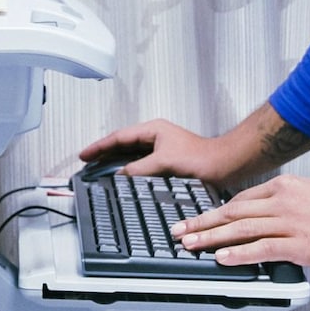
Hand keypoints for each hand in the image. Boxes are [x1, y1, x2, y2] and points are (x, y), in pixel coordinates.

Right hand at [76, 118, 235, 183]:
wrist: (224, 166)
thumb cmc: (202, 159)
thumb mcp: (164, 163)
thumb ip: (139, 169)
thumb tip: (121, 175)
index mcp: (154, 130)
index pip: (119, 136)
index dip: (99, 146)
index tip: (85, 154)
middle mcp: (156, 137)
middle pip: (122, 144)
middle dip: (103, 153)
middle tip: (86, 163)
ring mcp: (161, 149)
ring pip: (131, 155)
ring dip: (115, 163)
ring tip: (98, 171)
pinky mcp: (167, 162)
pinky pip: (140, 165)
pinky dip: (128, 171)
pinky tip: (123, 180)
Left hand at [174, 174, 309, 270]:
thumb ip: (290, 207)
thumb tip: (271, 224)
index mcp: (286, 188)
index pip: (241, 200)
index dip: (216, 212)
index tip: (198, 220)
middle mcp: (283, 201)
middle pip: (233, 213)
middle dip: (202, 223)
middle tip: (180, 232)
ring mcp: (292, 222)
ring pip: (241, 229)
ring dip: (211, 238)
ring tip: (190, 246)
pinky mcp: (302, 244)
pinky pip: (262, 248)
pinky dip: (238, 253)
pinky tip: (221, 259)